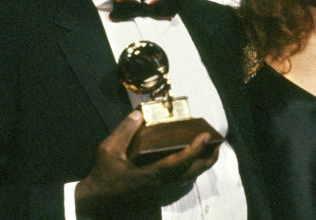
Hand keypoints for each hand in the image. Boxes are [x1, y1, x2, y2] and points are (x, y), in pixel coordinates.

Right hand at [75, 111, 219, 216]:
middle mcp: (160, 183)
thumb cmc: (103, 174)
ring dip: (202, 163)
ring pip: (190, 177)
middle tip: (217, 141)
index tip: (206, 136)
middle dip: (208, 157)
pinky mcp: (159, 191)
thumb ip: (124, 131)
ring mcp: (161, 189)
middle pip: (193, 172)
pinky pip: (183, 180)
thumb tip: (139, 114)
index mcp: (150, 174)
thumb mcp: (108, 149)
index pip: (179, 162)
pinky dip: (192, 168)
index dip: (195, 149)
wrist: (97, 200)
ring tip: (209, 147)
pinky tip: (192, 158)